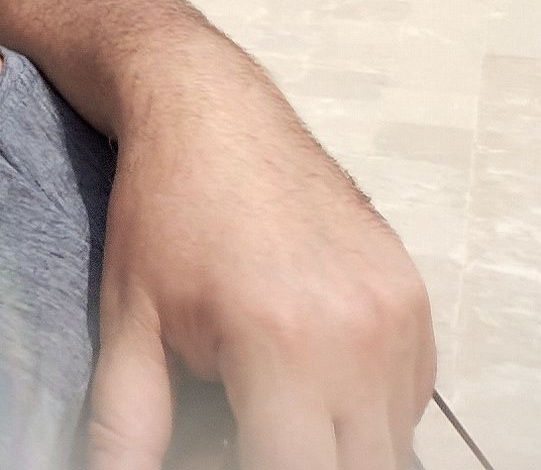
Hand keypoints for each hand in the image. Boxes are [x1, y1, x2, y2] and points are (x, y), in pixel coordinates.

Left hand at [86, 57, 434, 468]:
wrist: (207, 106)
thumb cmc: (163, 204)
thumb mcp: (128, 321)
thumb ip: (127, 426)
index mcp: (283, 343)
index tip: (228, 445)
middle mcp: (356, 333)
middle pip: (355, 469)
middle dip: (298, 459)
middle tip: (248, 425)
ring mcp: (395, 313)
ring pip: (390, 442)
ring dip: (338, 442)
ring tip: (271, 400)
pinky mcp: (413, 295)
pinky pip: (410, 396)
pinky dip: (368, 409)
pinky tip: (309, 374)